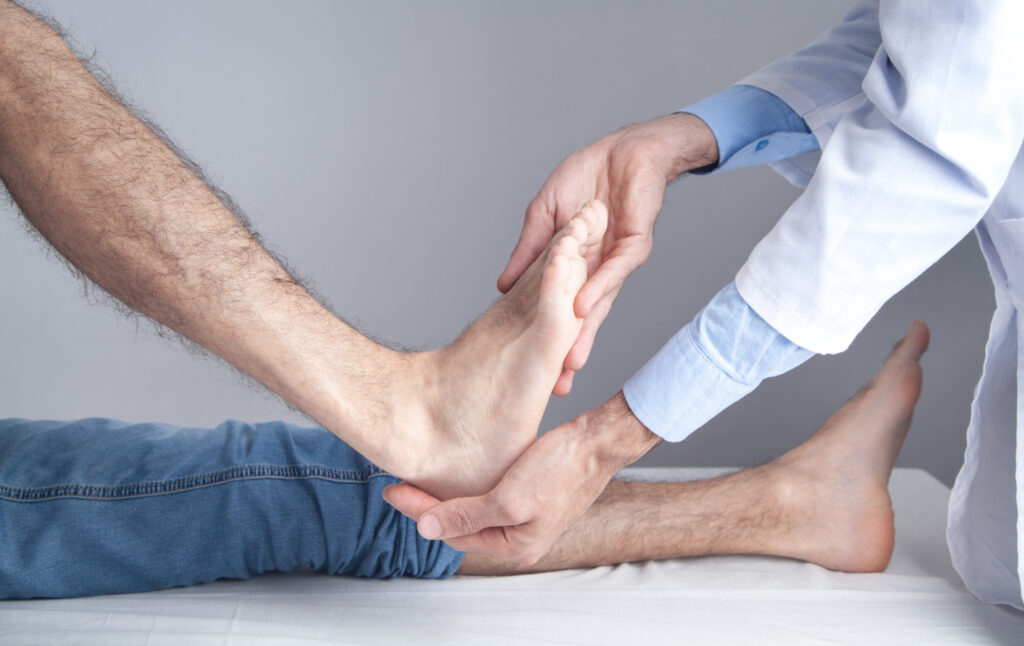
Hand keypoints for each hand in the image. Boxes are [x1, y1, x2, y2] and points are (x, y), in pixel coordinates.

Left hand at [382, 392, 660, 564]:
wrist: (598, 441)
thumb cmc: (562, 468)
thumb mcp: (509, 498)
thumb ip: (467, 516)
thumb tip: (426, 530)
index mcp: (516, 546)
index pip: (452, 533)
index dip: (420, 512)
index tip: (394, 490)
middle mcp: (520, 536)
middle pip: (460, 524)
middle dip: (429, 506)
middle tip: (398, 485)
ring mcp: (526, 515)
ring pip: (473, 510)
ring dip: (446, 495)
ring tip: (420, 480)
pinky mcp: (530, 493)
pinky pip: (488, 495)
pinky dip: (467, 486)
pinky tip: (455, 473)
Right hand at [500, 113, 717, 394]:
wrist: (628, 148)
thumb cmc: (587, 176)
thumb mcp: (545, 214)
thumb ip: (528, 250)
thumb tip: (502, 286)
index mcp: (577, 267)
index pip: (562, 309)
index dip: (549, 337)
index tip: (533, 371)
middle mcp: (600, 272)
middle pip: (584, 320)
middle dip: (570, 352)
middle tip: (556, 386)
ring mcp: (618, 260)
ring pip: (602, 303)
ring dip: (586, 332)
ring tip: (569, 360)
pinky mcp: (635, 243)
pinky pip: (617, 269)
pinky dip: (599, 287)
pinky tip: (583, 306)